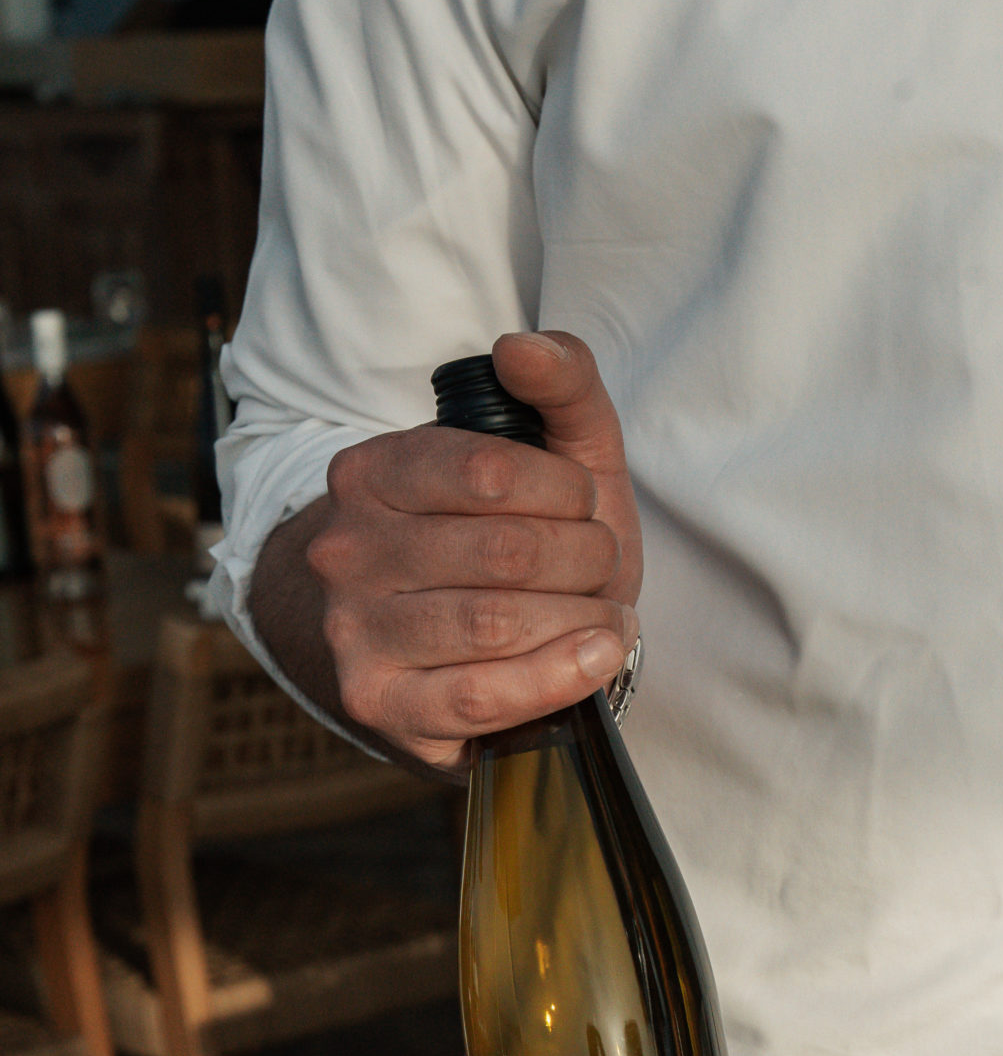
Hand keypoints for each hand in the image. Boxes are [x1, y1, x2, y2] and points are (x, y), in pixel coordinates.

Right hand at [268, 330, 641, 775]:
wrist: (448, 650)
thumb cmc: (512, 543)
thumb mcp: (551, 453)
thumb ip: (560, 385)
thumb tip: (521, 350)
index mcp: (371, 474)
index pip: (490, 470)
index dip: (566, 493)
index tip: (581, 505)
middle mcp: (346, 550)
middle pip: (506, 553)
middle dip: (584, 560)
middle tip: (599, 566)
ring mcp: (355, 632)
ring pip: (497, 624)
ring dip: (581, 620)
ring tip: (602, 614)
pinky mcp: (381, 705)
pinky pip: (483, 695)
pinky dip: (559, 676)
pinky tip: (597, 656)